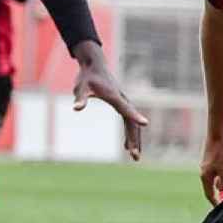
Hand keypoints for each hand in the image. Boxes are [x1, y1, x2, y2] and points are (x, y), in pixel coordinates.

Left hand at [70, 41, 148, 159]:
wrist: (94, 65)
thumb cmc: (87, 77)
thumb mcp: (81, 87)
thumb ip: (80, 98)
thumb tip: (76, 109)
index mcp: (115, 96)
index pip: (127, 109)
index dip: (136, 116)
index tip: (146, 124)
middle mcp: (122, 100)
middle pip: (132, 122)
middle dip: (135, 140)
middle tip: (135, 157)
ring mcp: (123, 103)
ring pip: (132, 124)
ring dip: (134, 140)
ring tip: (135, 156)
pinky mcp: (121, 104)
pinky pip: (128, 122)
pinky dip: (129, 134)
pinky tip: (126, 146)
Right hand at [200, 132, 222, 204]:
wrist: (219, 132)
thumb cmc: (221, 152)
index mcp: (206, 176)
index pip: (209, 194)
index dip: (214, 202)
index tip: (220, 209)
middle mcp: (205, 171)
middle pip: (211, 186)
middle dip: (218, 194)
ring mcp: (209, 164)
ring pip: (215, 178)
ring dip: (222, 184)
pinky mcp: (214, 157)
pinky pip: (218, 170)